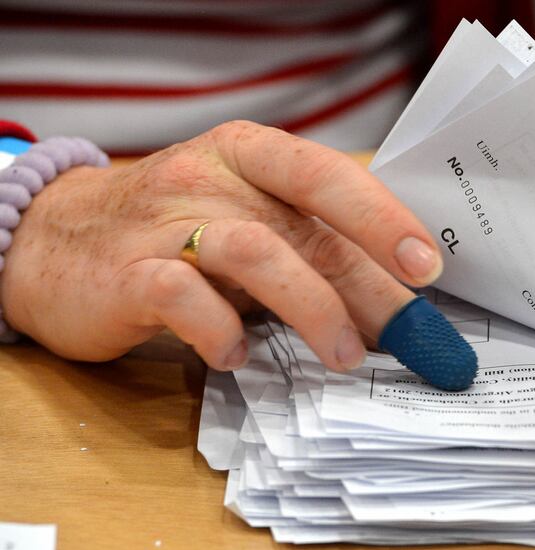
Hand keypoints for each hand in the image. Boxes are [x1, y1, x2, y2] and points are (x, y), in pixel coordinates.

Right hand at [1, 121, 443, 370]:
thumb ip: (311, 249)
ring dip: (311, 308)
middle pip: (305, 226)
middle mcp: (211, 179)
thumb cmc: (174, 231)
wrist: (54, 241)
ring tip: (344, 356)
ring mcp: (166, 224)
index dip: (383, 218)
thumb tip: (395, 306)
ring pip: (255, 254)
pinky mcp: (128, 275)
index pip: (327, 176)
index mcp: (250, 155)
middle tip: (412, 333)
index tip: (428, 266)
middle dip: (369, 285)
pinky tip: (238, 355)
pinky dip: (221, 330)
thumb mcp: (247, 222)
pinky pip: (184, 298)